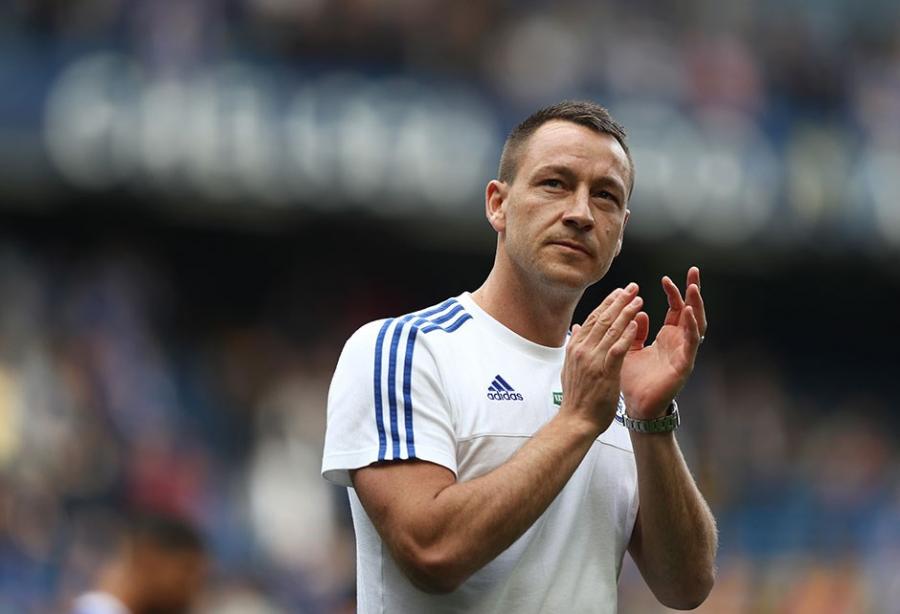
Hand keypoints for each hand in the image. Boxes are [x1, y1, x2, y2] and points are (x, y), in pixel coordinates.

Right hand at [561, 283, 642, 433]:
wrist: (576, 420)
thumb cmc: (576, 398)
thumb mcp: (569, 368)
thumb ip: (574, 346)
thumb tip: (575, 329)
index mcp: (575, 347)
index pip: (592, 318)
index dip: (607, 303)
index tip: (618, 292)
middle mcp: (582, 349)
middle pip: (602, 318)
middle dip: (618, 301)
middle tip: (632, 288)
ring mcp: (592, 359)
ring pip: (610, 329)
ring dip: (626, 312)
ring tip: (638, 299)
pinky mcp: (604, 371)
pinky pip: (618, 347)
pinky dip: (627, 333)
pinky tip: (637, 323)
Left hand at [620, 267, 707, 418]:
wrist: (636, 406)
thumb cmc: (633, 379)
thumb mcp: (629, 348)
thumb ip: (633, 331)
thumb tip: (637, 312)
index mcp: (667, 337)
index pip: (675, 308)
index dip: (673, 293)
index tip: (667, 278)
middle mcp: (679, 342)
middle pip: (691, 311)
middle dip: (693, 291)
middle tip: (694, 271)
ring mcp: (684, 352)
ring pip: (696, 324)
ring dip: (695, 305)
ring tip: (693, 287)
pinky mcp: (685, 364)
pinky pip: (692, 343)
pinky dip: (691, 327)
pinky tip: (689, 313)